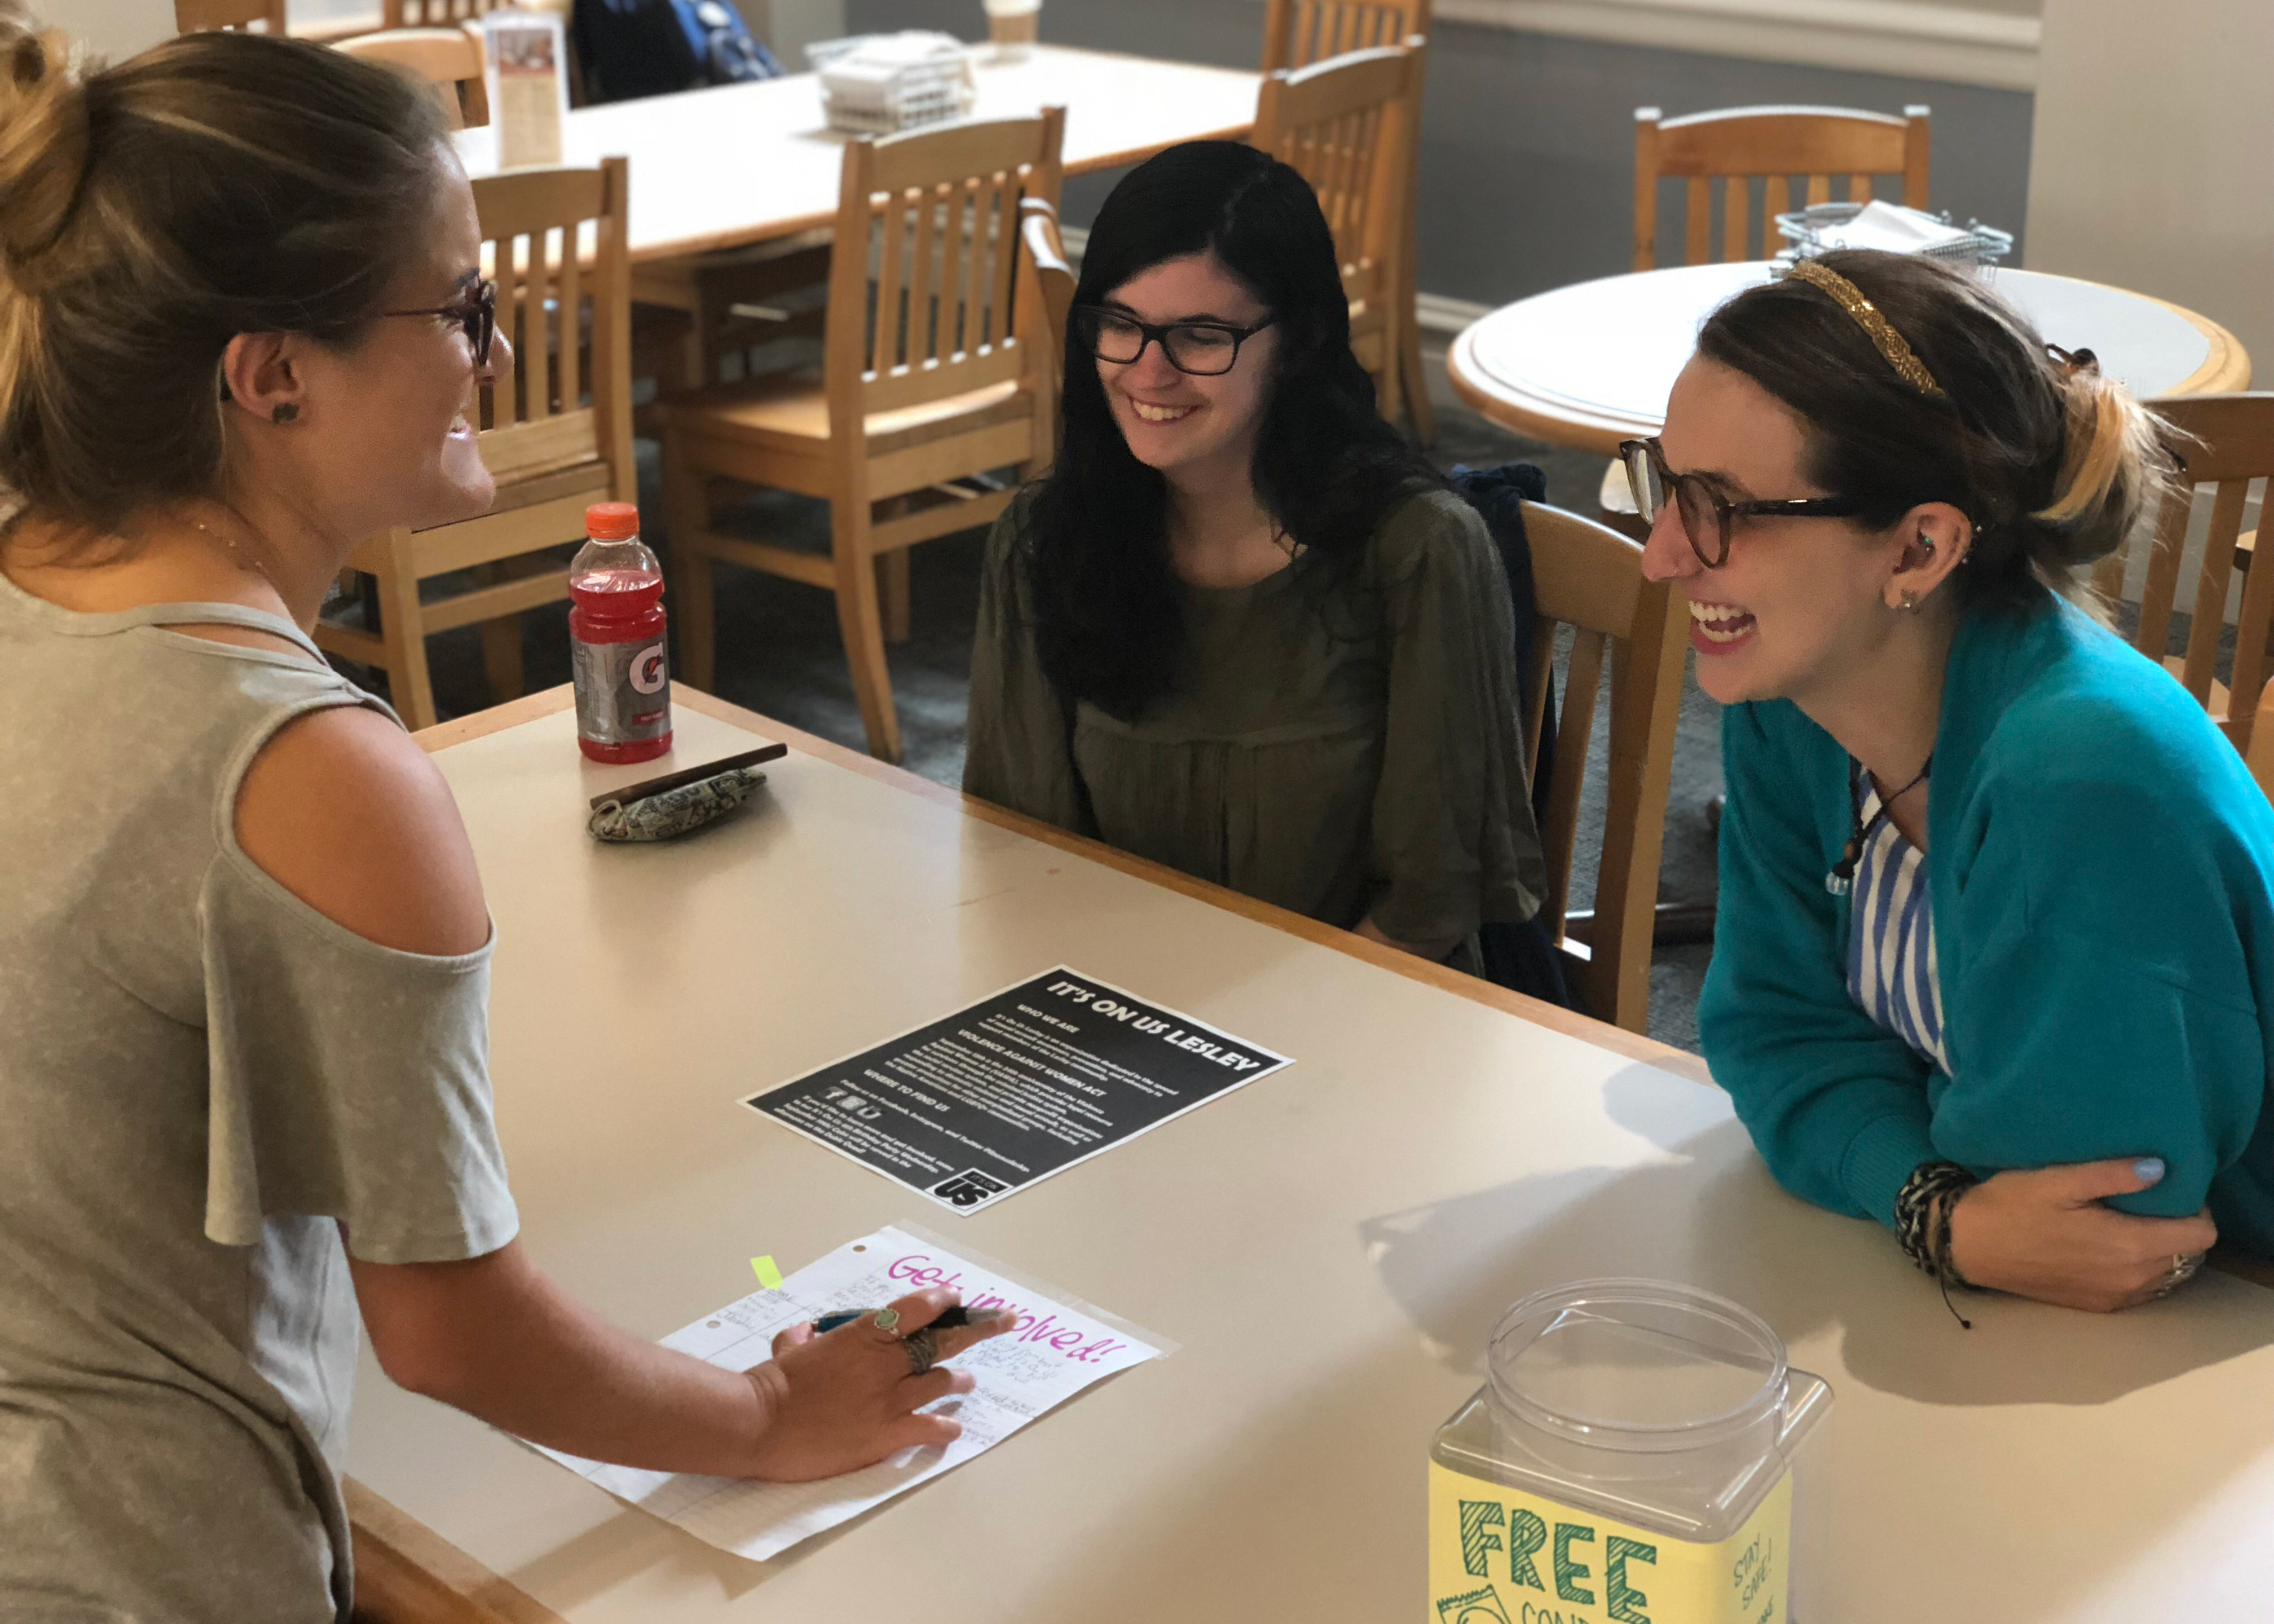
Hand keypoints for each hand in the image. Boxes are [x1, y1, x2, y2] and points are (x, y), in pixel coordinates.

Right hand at [738, 1287, 1010, 1480]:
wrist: (761, 1424)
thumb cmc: (772, 1382)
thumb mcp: (790, 1346)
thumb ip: (806, 1337)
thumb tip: (808, 1335)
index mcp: (864, 1335)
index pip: (918, 1308)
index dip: (942, 1301)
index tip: (957, 1297)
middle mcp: (886, 1363)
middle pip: (945, 1341)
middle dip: (980, 1328)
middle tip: (1005, 1321)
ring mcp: (890, 1400)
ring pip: (942, 1383)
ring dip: (959, 1381)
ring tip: (968, 1382)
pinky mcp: (886, 1435)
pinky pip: (929, 1428)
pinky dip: (944, 1427)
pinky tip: (952, 1428)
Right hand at [1947, 1158, 2217, 1312]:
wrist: (1968, 1245)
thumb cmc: (2012, 1205)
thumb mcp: (2058, 1179)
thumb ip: (2112, 1174)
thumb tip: (2161, 1169)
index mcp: (2129, 1245)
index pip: (2201, 1235)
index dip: (2195, 1209)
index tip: (2171, 1190)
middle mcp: (2131, 1278)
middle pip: (2190, 1257)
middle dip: (2180, 1228)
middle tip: (2151, 1202)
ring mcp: (2116, 1297)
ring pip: (2170, 1276)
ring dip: (2164, 1251)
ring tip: (2134, 1223)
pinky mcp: (2098, 1306)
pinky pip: (2144, 1290)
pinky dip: (2144, 1269)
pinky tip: (2114, 1247)